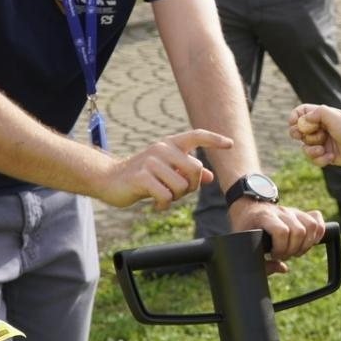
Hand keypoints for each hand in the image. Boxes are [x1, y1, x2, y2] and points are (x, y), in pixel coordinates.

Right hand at [93, 129, 231, 208]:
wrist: (109, 180)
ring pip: (182, 186)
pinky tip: (156, 204)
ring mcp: (151, 161)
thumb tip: (210, 177)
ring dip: (176, 198)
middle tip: (177, 192)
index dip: (215, 140)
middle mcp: (162, 148)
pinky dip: (164, 205)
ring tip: (162, 196)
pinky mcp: (142, 176)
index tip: (231, 144)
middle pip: (196, 170)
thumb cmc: (142, 176)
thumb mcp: (166, 171)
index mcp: (170, 144)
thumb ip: (187, 172)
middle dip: (191, 187)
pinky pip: (166, 196)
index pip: (197, 135)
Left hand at [227, 198, 324, 273]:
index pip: (281, 231)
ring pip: (311, 225)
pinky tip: (309, 242)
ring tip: (295, 250)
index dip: (281, 247)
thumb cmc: (245, 227)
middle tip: (284, 255)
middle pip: (298, 231)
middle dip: (293, 249)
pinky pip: (317, 220)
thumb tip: (284, 268)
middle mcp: (281, 212)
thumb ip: (260, 260)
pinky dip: (318, 233)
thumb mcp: (244, 243)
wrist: (248, 208)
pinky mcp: (300, 213)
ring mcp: (292, 211)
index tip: (274, 255)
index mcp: (265, 217)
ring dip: (306, 243)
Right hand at [288, 103, 340, 177]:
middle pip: (299, 130)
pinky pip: (313, 158)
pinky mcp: (325, 155)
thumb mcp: (334, 117)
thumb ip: (317, 113)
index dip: (295, 116)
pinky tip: (331, 157)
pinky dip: (319, 159)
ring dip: (311, 149)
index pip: (302, 112)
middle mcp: (321, 128)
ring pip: (304, 146)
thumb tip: (303, 121)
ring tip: (322, 150)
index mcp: (323, 116)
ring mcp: (322, 142)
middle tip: (301, 136)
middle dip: (298, 134)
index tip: (293, 122)